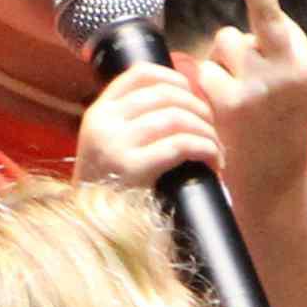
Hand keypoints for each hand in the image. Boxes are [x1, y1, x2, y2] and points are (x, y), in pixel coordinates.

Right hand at [75, 61, 225, 195]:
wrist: (91, 231)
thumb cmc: (112, 190)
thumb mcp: (108, 148)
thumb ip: (130, 124)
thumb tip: (181, 100)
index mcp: (98, 113)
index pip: (139, 74)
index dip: (173, 77)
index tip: (192, 92)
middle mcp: (103, 123)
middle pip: (164, 94)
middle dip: (198, 107)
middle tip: (211, 127)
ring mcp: (114, 145)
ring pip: (176, 118)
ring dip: (205, 131)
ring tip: (215, 148)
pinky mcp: (132, 169)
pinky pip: (180, 145)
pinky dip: (205, 148)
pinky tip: (213, 160)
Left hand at [176, 0, 306, 214]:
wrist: (277, 179)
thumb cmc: (282, 124)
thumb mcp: (294, 84)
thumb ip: (275, 51)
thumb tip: (233, 32)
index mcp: (303, 61)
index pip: (270, 11)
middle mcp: (284, 68)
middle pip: (237, 32)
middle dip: (236, 40)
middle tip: (244, 18)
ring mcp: (256, 85)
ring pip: (221, 47)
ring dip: (225, 67)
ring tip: (241, 102)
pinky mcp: (230, 102)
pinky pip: (207, 71)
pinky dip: (212, 86)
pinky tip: (227, 111)